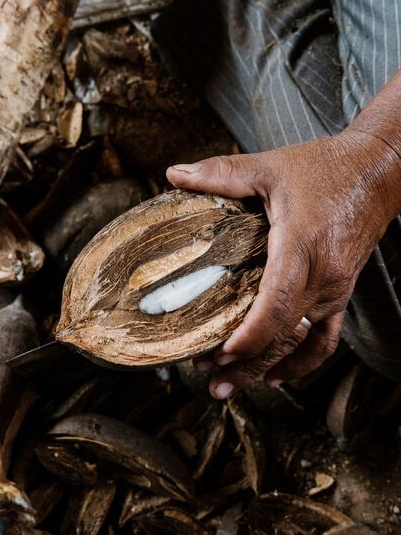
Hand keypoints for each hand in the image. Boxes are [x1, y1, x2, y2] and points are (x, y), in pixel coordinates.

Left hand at [166, 128, 398, 398]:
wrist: (378, 172)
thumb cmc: (325, 169)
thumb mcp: (268, 168)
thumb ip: (221, 173)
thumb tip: (175, 174)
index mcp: (302, 246)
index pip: (276, 304)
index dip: (250, 336)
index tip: (221, 354)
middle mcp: (322, 276)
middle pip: (282, 332)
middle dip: (244, 360)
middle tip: (208, 379)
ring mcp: (334, 289)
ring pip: (299, 342)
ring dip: (265, 366)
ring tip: (231, 385)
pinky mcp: (340, 292)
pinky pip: (325, 339)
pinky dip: (303, 363)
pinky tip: (278, 377)